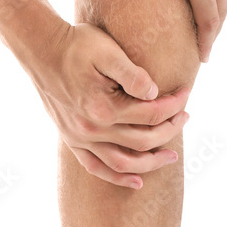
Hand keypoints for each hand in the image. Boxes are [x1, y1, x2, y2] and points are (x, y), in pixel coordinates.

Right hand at [28, 21, 190, 188]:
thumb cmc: (77, 45)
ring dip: (151, 163)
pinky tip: (137, 181)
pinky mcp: (71, 140)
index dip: (174, 104)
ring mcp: (79, 138)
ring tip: (171, 156)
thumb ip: (133, 74)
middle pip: (142, 140)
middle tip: (185, 118)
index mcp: (104, 107)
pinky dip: (117, 178)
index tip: (186, 93)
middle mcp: (91, 129)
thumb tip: (155, 94)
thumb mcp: (107, 51)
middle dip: (170, 130)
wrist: (40, 49)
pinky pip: (96, 168)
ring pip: (122, 163)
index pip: (151, 114)